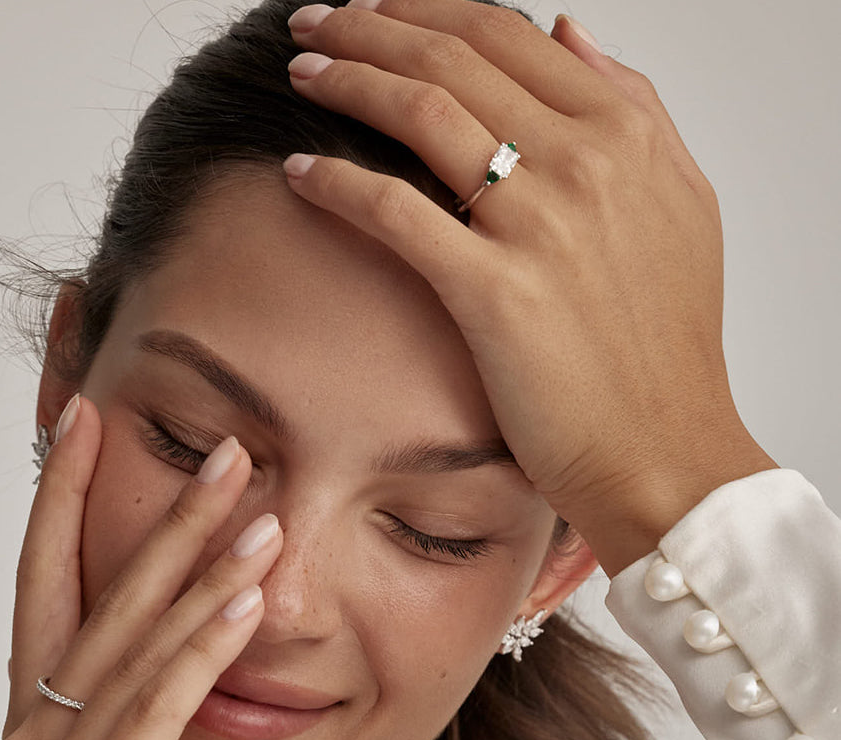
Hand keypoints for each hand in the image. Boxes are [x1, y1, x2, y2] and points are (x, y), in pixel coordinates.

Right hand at [0, 394, 283, 739]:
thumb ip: (143, 711)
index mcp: (36, 731)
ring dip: (196, 572)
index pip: (46, 592)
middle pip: (91, 603)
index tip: (88, 423)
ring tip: (255, 506)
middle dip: (151, 516)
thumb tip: (186, 629)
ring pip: (130, 651)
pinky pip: (156, 714)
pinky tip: (245, 600)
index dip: (62, 503)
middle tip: (214, 447)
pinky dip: (198, 653)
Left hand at [283, 0, 774, 570]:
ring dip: (346, 77)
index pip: (508, 34)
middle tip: (315, 20)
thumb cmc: (668, 350)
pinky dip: (338, 182)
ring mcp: (539, 224)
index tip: (378, 10)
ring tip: (299, 70)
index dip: (428, 9)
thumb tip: (567, 33)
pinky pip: (395, 212)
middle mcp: (584, 161)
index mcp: (626, 133)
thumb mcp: (682, 207)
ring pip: (421, 112)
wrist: (664, 453)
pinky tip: (298, 171)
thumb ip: (632, 108)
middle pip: (454, 56)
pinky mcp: (494, 291)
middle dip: (370, 25)